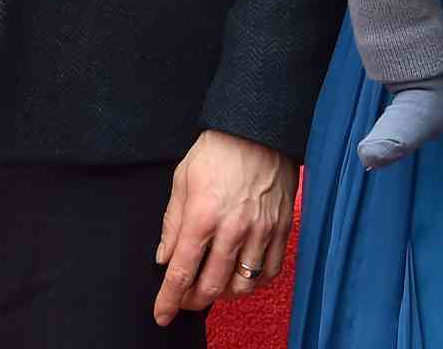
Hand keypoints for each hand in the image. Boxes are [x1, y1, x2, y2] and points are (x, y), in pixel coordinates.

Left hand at [154, 130, 296, 323]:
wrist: (257, 129)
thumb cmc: (217, 151)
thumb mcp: (182, 180)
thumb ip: (172, 223)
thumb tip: (165, 257)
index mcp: (202, 216)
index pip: (181, 272)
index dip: (169, 300)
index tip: (162, 314)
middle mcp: (232, 229)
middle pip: (212, 286)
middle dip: (194, 300)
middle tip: (186, 298)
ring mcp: (260, 231)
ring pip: (243, 285)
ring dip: (224, 294)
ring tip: (215, 285)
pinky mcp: (281, 228)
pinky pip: (270, 271)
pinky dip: (255, 281)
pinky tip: (243, 274)